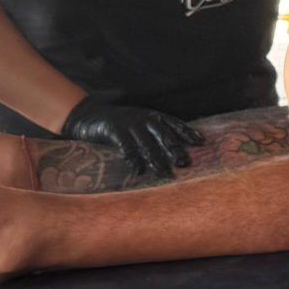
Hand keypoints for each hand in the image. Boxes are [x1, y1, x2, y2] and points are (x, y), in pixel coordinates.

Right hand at [55, 97, 204, 180]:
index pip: (173, 123)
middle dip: (174, 149)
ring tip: (165, 173)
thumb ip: (153, 133)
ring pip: (146, 143)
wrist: (87, 114)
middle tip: (184, 163)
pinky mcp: (114, 130)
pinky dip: (133, 159)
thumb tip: (174, 149)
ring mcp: (128, 123)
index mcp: (151, 115)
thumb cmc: (117, 123)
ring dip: (156, 159)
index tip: (200, 142)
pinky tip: (139, 171)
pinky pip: (126, 146)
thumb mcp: (138, 123)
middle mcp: (142, 118)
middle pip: (163, 134)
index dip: (187, 132)